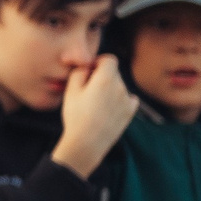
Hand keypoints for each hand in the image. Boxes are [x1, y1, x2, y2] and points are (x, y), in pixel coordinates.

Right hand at [50, 55, 136, 178]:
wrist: (88, 142)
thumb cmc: (77, 116)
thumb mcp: (70, 91)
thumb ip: (79, 72)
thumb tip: (86, 67)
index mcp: (106, 78)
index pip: (109, 59)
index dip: (98, 62)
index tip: (89, 71)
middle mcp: (121, 86)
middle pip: (113, 73)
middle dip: (102, 76)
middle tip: (87, 91)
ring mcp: (127, 99)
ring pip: (119, 86)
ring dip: (109, 89)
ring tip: (95, 105)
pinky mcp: (130, 111)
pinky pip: (128, 98)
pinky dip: (119, 99)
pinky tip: (108, 109)